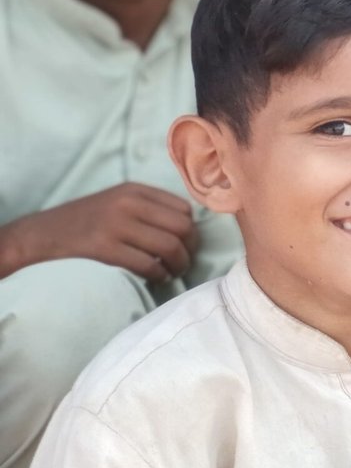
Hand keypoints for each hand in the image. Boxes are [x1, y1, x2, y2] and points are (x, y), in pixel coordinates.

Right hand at [0, 184, 197, 281]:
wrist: (42, 233)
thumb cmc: (86, 221)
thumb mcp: (118, 201)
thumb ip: (150, 208)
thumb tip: (189, 228)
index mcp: (135, 189)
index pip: (184, 208)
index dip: (192, 230)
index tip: (187, 244)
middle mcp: (128, 203)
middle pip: (182, 227)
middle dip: (190, 249)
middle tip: (184, 262)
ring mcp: (116, 224)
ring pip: (169, 246)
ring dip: (178, 264)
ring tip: (173, 272)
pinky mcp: (104, 247)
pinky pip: (148, 264)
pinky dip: (159, 274)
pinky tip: (157, 277)